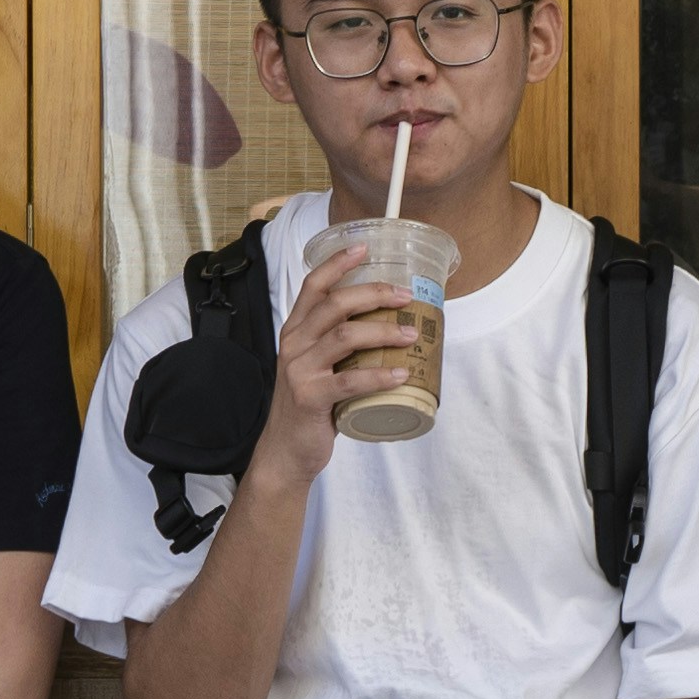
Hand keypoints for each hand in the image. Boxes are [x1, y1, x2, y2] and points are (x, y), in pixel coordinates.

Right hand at [258, 236, 433, 472]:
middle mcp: (295, 343)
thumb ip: (338, 344)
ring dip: (384, 332)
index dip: (338, 262)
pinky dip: (380, 375)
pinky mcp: (311, 397)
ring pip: (346, 336)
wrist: (286, 450)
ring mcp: (300, 370)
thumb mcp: (316, 365)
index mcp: (296, 330)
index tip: (365, 247)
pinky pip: (350, 380)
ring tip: (412, 335)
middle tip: (406, 296)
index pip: (313, 284)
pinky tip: (401, 374)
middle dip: (375, 293)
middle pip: (335, 303)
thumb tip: (387, 325)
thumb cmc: (309, 405)